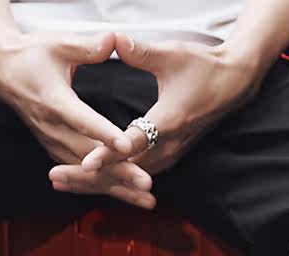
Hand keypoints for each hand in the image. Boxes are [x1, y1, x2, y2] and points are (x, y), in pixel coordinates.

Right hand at [0, 30, 154, 206]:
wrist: (3, 73)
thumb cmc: (33, 56)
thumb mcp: (58, 43)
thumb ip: (87, 46)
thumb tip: (112, 40)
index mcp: (54, 100)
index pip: (83, 120)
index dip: (105, 135)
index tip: (127, 146)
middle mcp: (53, 128)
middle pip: (90, 157)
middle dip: (120, 172)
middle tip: (147, 184)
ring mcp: (53, 143)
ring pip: (87, 173)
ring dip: (117, 187)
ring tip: (145, 199)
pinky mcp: (56, 151)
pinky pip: (81, 175)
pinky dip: (104, 187)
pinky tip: (126, 197)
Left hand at [53, 32, 263, 193]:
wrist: (233, 85)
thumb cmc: (203, 67)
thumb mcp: (173, 54)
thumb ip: (141, 52)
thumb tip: (115, 39)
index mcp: (168, 123)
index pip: (131, 144)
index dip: (107, 153)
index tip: (85, 162)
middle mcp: (167, 148)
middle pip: (122, 171)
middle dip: (88, 177)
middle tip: (55, 178)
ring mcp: (167, 157)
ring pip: (125, 179)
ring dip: (94, 183)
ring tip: (61, 182)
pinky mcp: (165, 159)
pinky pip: (132, 176)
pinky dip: (108, 181)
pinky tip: (84, 183)